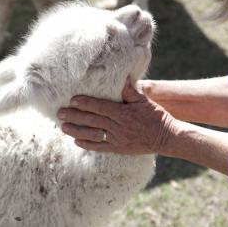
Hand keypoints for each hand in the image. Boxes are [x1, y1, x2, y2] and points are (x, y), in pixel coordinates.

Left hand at [58, 78, 176, 154]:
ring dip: (77, 131)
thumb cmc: (156, 116)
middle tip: (60, 113)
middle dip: (75, 117)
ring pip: (93, 134)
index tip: (72, 100)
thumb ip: (130, 91)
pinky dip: (88, 145)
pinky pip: (101, 147)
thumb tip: (121, 78)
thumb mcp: (144, 100)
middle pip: (92, 120)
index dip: (85, 103)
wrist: (167, 137)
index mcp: (123, 113)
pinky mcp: (119, 149)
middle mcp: (118, 126)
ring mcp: (118, 139)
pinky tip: (76, 141)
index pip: (100, 107)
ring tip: (63, 127)